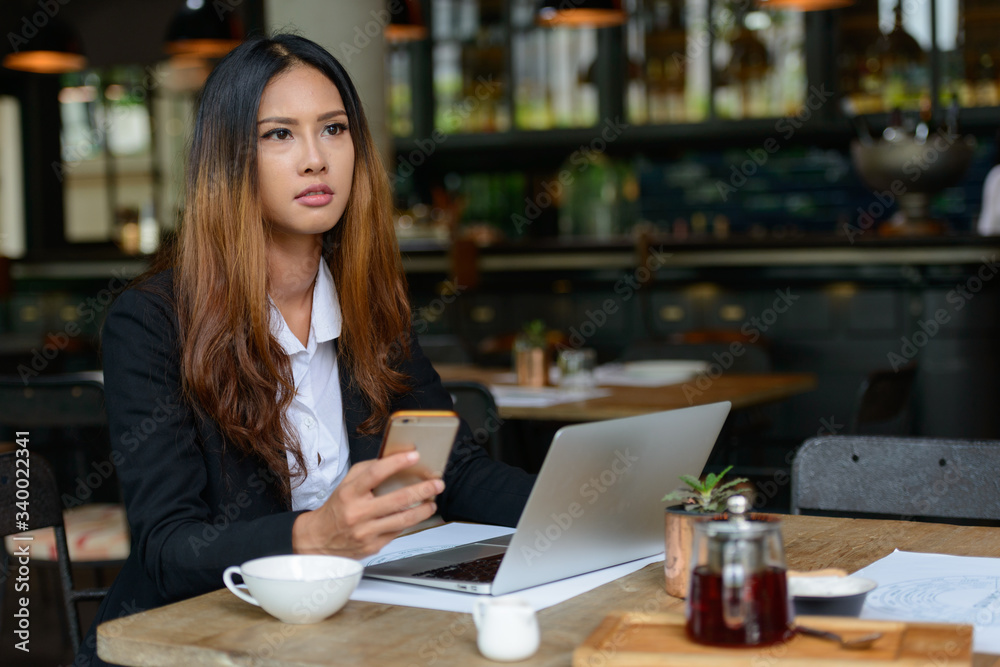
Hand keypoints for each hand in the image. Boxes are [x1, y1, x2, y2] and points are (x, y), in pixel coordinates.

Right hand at [292, 450, 443, 557]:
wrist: (319, 540)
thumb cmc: (337, 509)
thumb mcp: (346, 484)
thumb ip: (367, 470)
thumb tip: (393, 459)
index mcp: (349, 493)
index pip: (375, 474)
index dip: (396, 463)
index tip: (414, 456)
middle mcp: (357, 513)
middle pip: (397, 499)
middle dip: (422, 490)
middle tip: (437, 483)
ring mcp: (366, 532)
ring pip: (403, 520)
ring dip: (423, 510)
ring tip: (432, 502)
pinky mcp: (373, 546)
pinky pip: (398, 532)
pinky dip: (410, 522)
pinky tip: (417, 515)